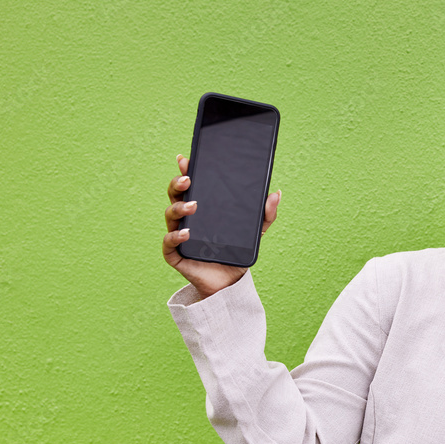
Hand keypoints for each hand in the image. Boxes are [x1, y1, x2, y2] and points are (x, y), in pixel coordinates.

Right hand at [162, 154, 280, 298]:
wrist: (230, 283)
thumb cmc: (235, 254)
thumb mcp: (254, 232)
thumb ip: (266, 214)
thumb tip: (276, 193)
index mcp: (201, 207)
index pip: (190, 185)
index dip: (186, 170)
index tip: (186, 159)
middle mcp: (186, 218)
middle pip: (175, 194)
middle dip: (177, 183)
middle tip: (188, 179)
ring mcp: (178, 234)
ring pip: (170, 214)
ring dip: (179, 208)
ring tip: (193, 206)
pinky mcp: (175, 254)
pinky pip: (169, 242)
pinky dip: (175, 236)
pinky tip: (186, 233)